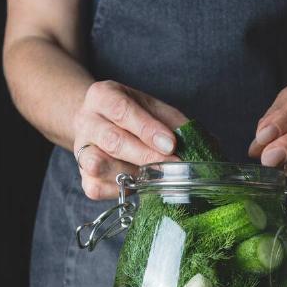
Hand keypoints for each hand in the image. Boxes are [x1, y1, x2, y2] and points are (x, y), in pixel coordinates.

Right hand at [73, 81, 186, 198]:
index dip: (147, 129)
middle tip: (173, 165)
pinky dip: (120, 190)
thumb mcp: (154, 109)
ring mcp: (80, 150)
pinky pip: (97, 188)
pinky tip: (137, 184)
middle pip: (113, 140)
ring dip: (132, 174)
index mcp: (102, 96)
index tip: (170, 144)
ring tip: (155, 175)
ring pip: (100, 166)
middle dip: (146, 156)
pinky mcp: (83, 177)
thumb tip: (205, 145)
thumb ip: (176, 123)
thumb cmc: (133, 116)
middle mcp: (86, 121)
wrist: (101, 124)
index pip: (122, 110)